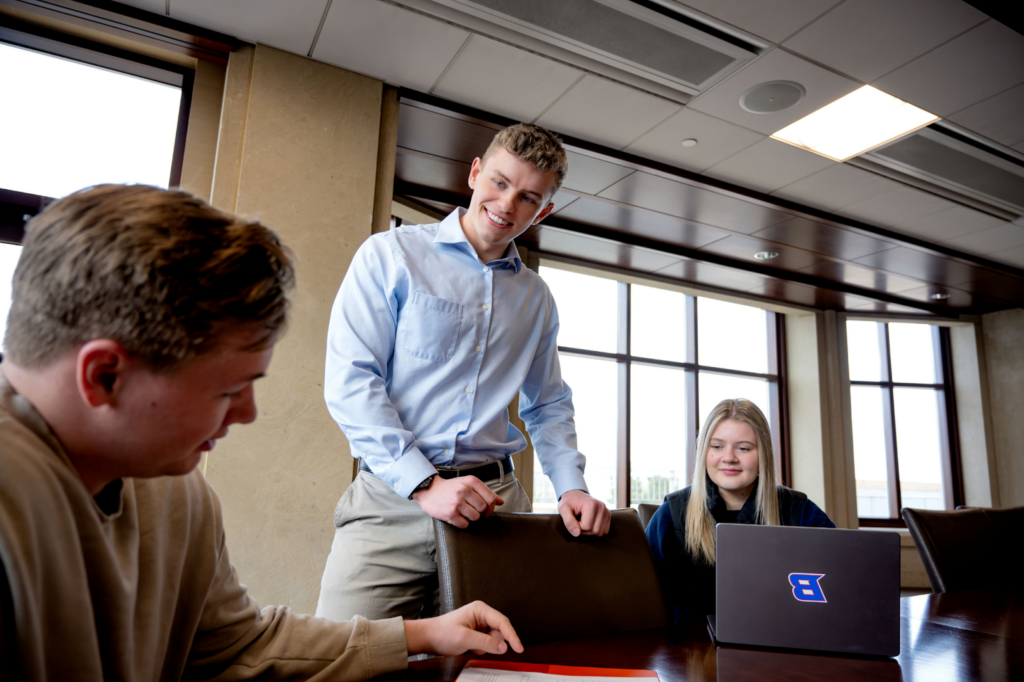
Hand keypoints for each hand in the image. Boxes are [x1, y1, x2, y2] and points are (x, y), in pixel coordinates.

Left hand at [404, 601, 523, 655]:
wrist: (428, 637)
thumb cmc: (442, 633)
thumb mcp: (465, 639)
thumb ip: (486, 643)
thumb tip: (503, 646)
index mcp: (480, 609)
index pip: (502, 622)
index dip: (512, 636)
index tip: (519, 648)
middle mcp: (482, 614)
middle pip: (500, 631)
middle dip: (492, 643)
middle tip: (477, 646)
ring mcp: (479, 623)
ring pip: (494, 639)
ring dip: (485, 646)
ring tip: (469, 645)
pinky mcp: (477, 632)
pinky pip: (487, 643)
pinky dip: (480, 648)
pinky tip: (469, 646)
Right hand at [412, 475, 502, 527]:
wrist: (429, 490)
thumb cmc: (451, 488)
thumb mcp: (468, 484)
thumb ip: (485, 492)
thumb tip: (501, 502)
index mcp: (471, 481)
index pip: (490, 498)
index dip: (491, 507)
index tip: (487, 510)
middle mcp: (464, 490)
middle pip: (483, 509)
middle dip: (479, 511)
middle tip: (470, 508)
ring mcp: (456, 502)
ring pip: (475, 517)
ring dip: (470, 517)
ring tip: (462, 511)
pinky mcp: (449, 513)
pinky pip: (464, 524)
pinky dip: (462, 523)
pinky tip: (456, 516)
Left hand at [558, 489, 610, 536]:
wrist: (575, 496)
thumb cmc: (569, 502)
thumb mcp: (563, 509)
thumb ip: (568, 521)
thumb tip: (577, 533)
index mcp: (591, 504)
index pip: (586, 527)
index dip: (577, 527)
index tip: (573, 519)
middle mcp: (601, 507)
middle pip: (595, 530)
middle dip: (584, 530)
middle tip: (577, 522)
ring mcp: (606, 511)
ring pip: (599, 532)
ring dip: (589, 531)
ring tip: (583, 521)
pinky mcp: (607, 515)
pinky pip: (604, 531)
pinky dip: (595, 530)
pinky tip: (590, 522)